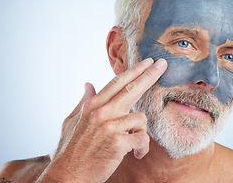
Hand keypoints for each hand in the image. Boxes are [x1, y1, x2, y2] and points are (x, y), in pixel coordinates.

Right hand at [36, 58, 166, 182]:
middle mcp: (101, 112)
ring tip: (133, 145)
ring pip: (141, 119)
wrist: (69, 174)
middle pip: (132, 89)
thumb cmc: (73, 149)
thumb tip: (88, 84)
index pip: (117, 83)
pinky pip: (142, 139)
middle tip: (163, 64)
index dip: (134, 71)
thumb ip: (84, 101)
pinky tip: (135, 154)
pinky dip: (142, 148)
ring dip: (140, 133)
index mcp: (92, 105)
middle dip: (150, 75)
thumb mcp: (73, 121)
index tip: (147, 62)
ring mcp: (109, 127)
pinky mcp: (118, 143)